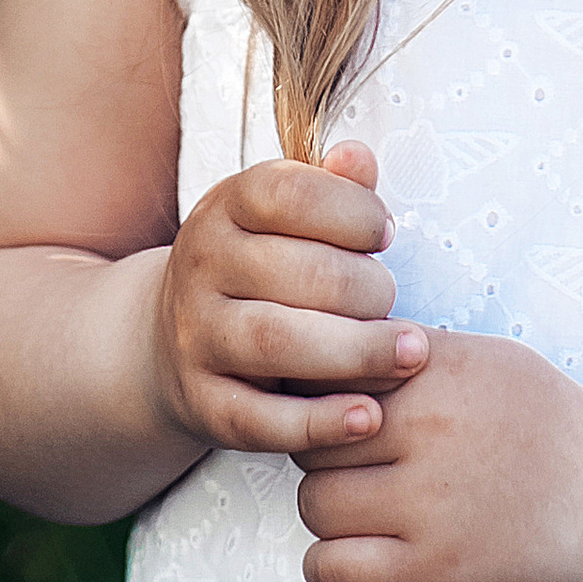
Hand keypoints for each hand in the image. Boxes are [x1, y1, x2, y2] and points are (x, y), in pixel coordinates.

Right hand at [149, 138, 430, 459]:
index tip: (387, 234)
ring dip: (355, 351)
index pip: (289, 195)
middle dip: (365, 288)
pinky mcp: (203, 404)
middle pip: (295, 273)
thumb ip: (329, 187)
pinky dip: (319, 423)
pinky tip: (369, 416)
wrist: (172, 340)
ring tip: (410, 354)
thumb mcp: (282, 217)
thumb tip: (358, 158)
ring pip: (276, 343)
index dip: (352, 212)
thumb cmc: (259, 267)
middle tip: (397, 301)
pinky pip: (261, 420)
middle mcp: (200, 266)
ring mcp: (196, 337)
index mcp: (225, 206)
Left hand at [296, 328, 582, 581]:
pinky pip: (330, 570)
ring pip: (315, 504)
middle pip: (313, 440)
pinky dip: (333, 566)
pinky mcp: (436, 573)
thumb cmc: (547, 426)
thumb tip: (324, 349)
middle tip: (365, 468)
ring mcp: (432, 507)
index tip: (341, 417)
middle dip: (327, 455)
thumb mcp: (485, 359)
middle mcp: (432, 430)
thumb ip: (407, 354)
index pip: (326, 374)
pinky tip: (367, 554)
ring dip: (333, 512)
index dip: (322, 398)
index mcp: (438, 371)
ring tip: (374, 512)